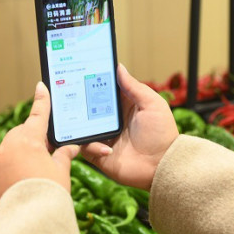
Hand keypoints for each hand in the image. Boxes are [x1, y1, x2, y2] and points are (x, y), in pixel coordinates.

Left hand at [0, 82, 79, 204]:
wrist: (25, 221)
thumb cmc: (47, 192)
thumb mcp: (61, 171)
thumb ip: (64, 155)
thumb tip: (70, 148)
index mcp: (28, 139)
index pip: (39, 114)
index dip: (42, 100)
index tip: (41, 86)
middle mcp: (9, 145)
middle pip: (25, 132)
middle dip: (36, 137)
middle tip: (51, 149)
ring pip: (14, 147)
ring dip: (25, 151)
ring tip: (40, 168)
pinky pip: (6, 162)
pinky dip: (16, 165)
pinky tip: (27, 178)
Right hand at [81, 64, 177, 190]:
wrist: (162, 165)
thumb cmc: (162, 134)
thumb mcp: (152, 104)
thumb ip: (134, 87)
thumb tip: (119, 67)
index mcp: (122, 105)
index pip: (103, 89)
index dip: (92, 80)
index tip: (82, 70)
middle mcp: (110, 119)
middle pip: (87, 105)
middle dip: (79, 100)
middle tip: (71, 94)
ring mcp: (103, 135)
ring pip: (81, 125)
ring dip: (80, 123)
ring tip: (83, 122)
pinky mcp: (98, 152)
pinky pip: (85, 146)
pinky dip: (91, 145)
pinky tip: (107, 147)